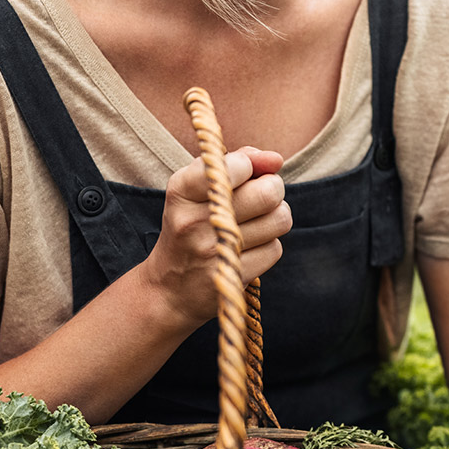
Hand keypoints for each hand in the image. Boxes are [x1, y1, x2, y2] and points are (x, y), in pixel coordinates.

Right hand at [137, 147, 291, 327]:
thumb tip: (275, 159)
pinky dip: (268, 246)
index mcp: (182, 190)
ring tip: (256, 222)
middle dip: (274, 190)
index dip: (253, 166)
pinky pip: (275, 249)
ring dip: (275, 218)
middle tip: (262, 196)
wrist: (169, 289)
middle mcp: (194, 220)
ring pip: (279, 219)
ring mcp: (213, 251)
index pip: (238, 165)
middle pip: (268, 193)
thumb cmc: (190, 226)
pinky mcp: (232, 275)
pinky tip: (249, 248)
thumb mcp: (196, 189)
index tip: (247, 174)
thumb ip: (235, 162)